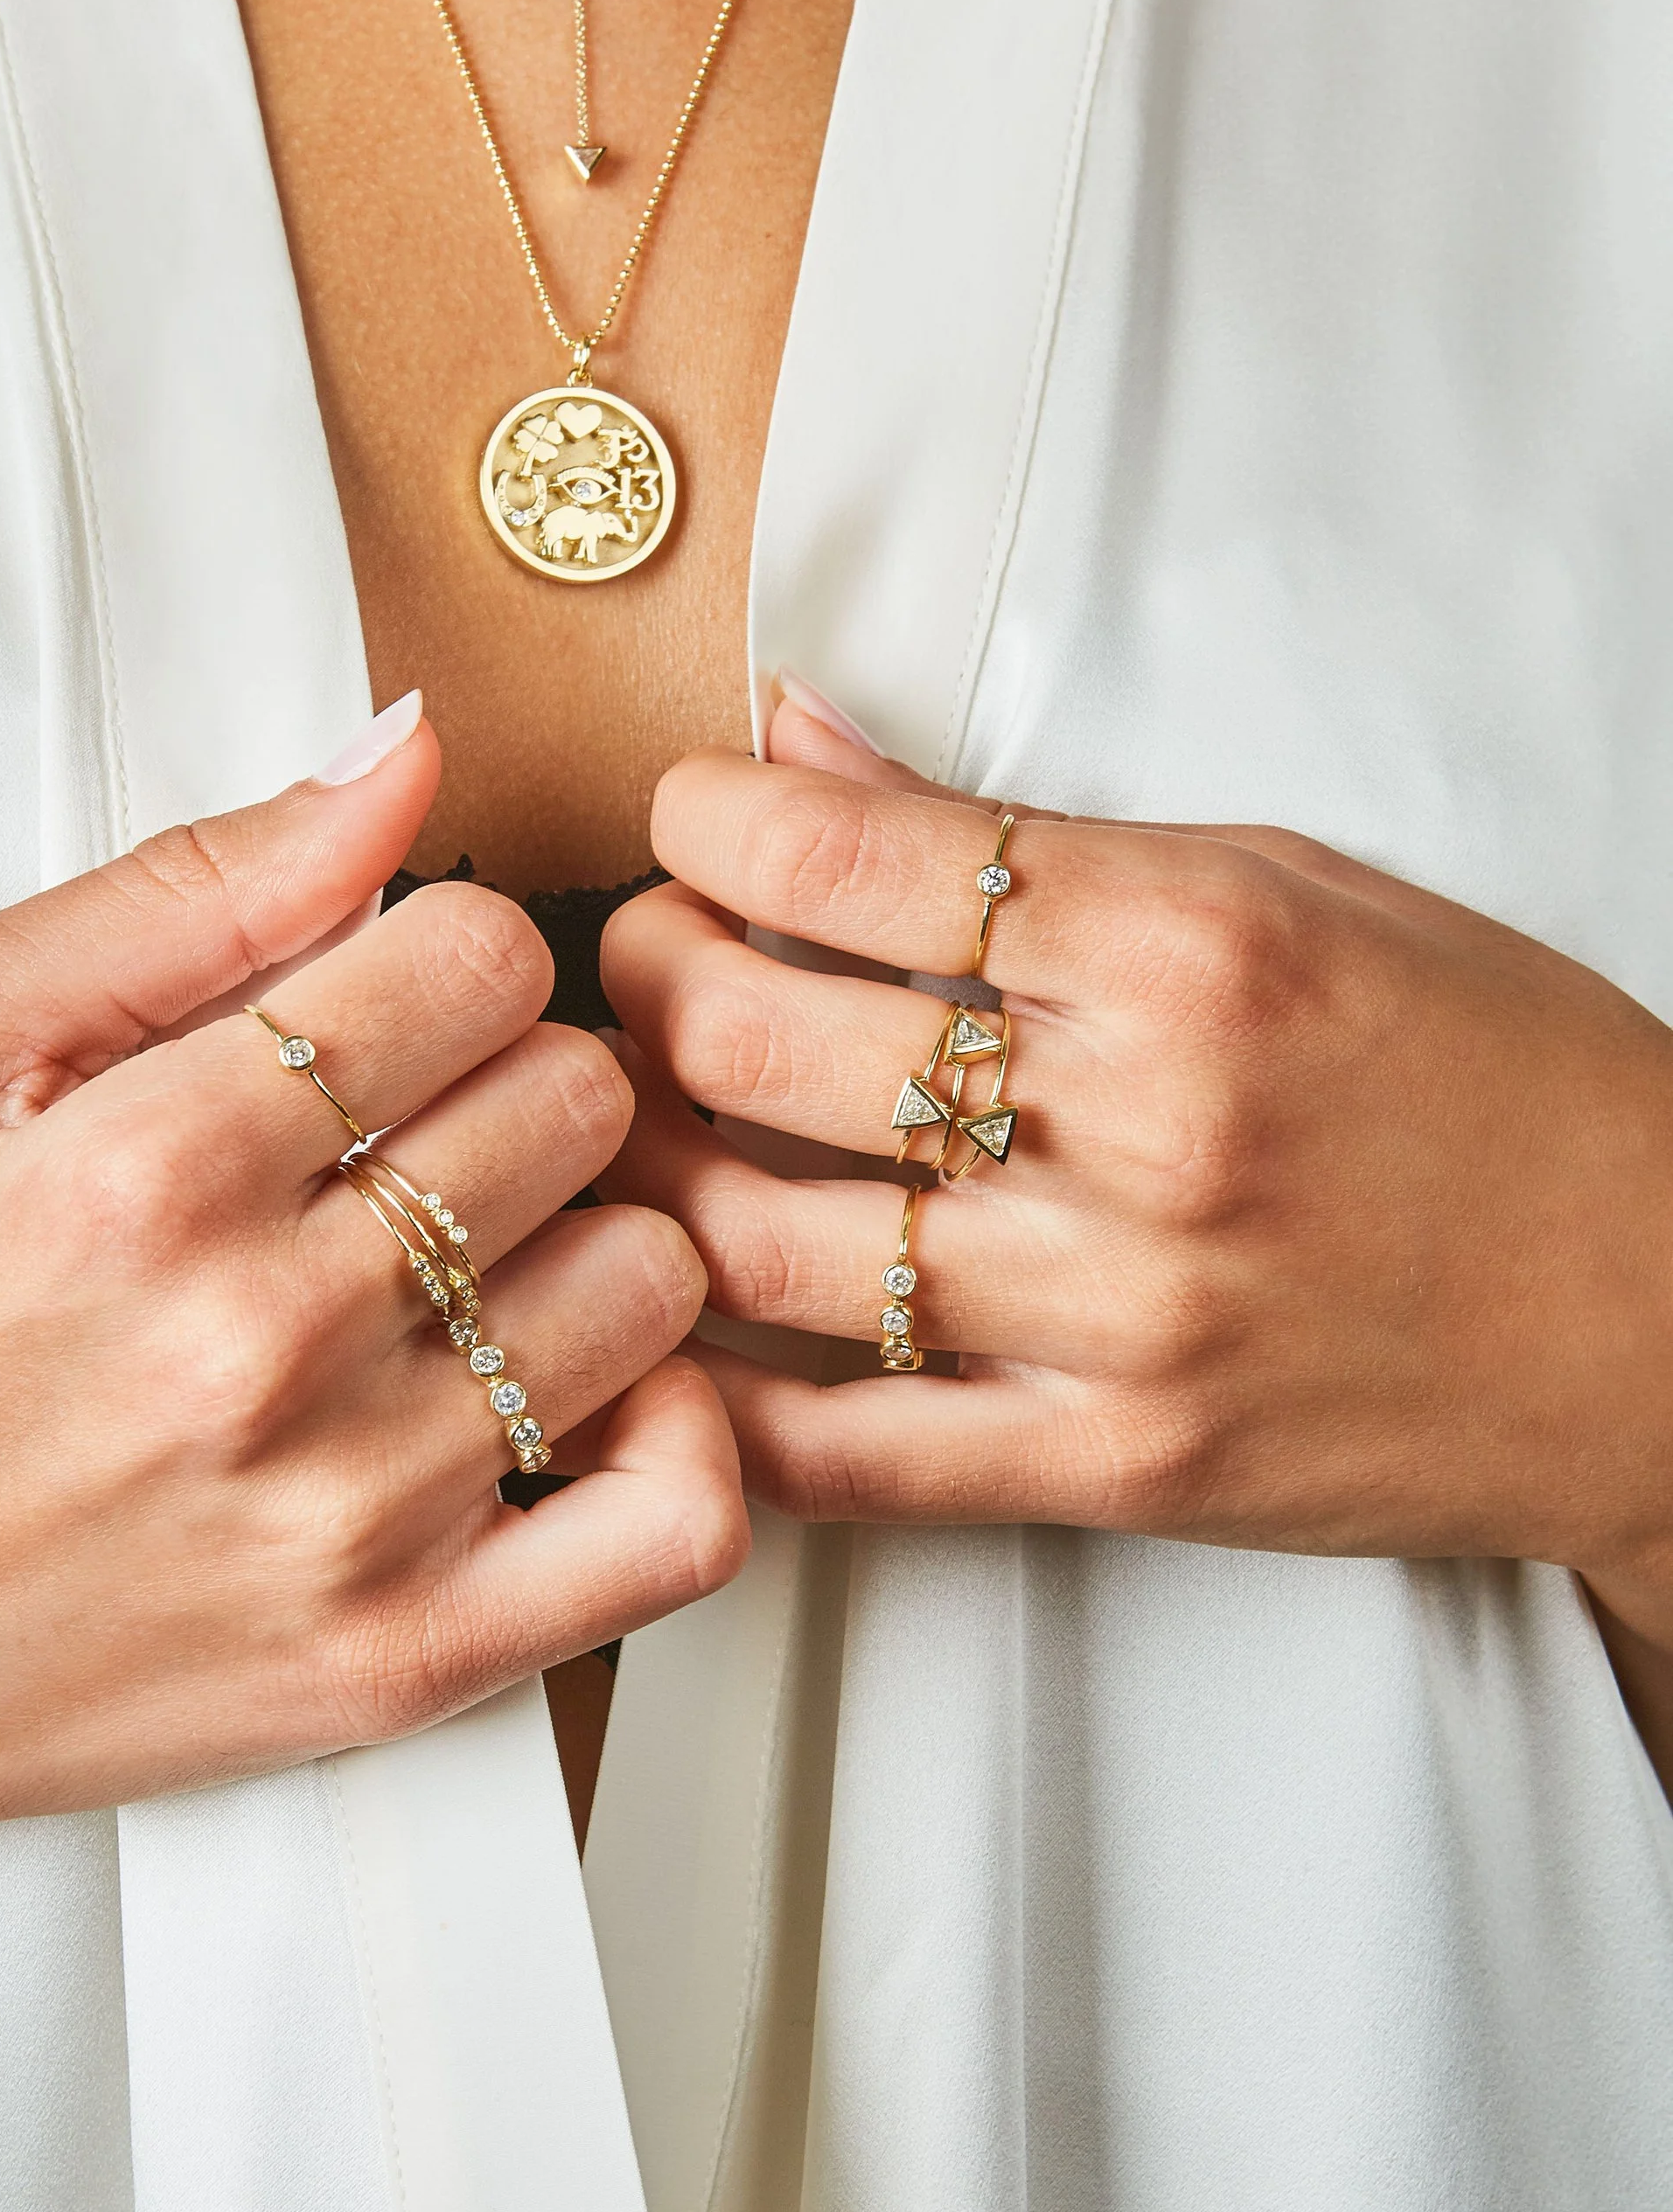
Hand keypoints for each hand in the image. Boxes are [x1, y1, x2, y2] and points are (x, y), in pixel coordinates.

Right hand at [0, 706, 742, 1936]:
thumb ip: (191, 882)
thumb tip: (404, 755)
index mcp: (149, 1163)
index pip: (482, 960)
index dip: (456, 953)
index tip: (395, 1003)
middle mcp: (259, 1340)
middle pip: (580, 1103)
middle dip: (518, 1080)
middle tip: (428, 1127)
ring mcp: (344, 1514)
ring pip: (650, 1280)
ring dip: (590, 1240)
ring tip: (483, 1255)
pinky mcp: (400, 1660)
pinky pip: (675, 1528)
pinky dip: (684, 1437)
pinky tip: (584, 1389)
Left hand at [600, 695, 1672, 1759]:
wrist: (1669, 1312)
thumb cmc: (1496, 1078)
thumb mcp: (1286, 884)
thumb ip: (1015, 828)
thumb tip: (797, 743)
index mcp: (1187, 943)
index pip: (834, 853)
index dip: (699, 822)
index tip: (691, 821)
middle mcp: (1142, 1125)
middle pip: (748, 1036)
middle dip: (641, 973)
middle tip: (647, 959)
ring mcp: (1121, 1314)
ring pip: (751, 1243)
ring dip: (650, 1169)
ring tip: (657, 1119)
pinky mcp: (1115, 1468)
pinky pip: (841, 1453)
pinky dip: (719, 1395)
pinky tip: (675, 1330)